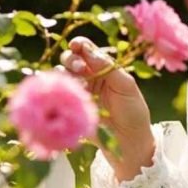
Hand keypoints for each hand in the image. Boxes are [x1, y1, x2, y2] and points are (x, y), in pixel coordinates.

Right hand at [58, 35, 153, 173]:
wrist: (129, 143)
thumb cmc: (133, 112)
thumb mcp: (126, 86)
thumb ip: (107, 67)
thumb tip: (87, 49)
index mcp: (103, 69)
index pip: (86, 50)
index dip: (79, 45)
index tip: (76, 45)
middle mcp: (88, 78)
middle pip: (69, 60)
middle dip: (70, 60)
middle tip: (80, 69)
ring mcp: (77, 94)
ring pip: (60, 77)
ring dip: (64, 76)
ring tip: (77, 85)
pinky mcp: (69, 109)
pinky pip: (55, 96)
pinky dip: (56, 92)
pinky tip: (64, 96)